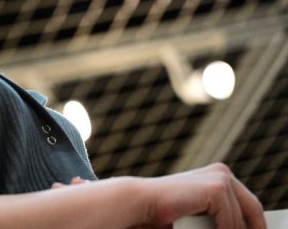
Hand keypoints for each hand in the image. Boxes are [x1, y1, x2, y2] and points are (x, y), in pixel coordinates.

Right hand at [144, 163, 264, 228]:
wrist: (141, 203)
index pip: (248, 205)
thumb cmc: (166, 213)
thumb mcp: (201, 215)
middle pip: (253, 209)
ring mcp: (220, 178)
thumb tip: (239, 228)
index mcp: (218, 176)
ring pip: (239, 220)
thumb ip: (220, 217)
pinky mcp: (216, 188)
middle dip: (252, 228)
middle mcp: (222, 172)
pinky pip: (230, 222)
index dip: (253, 224)